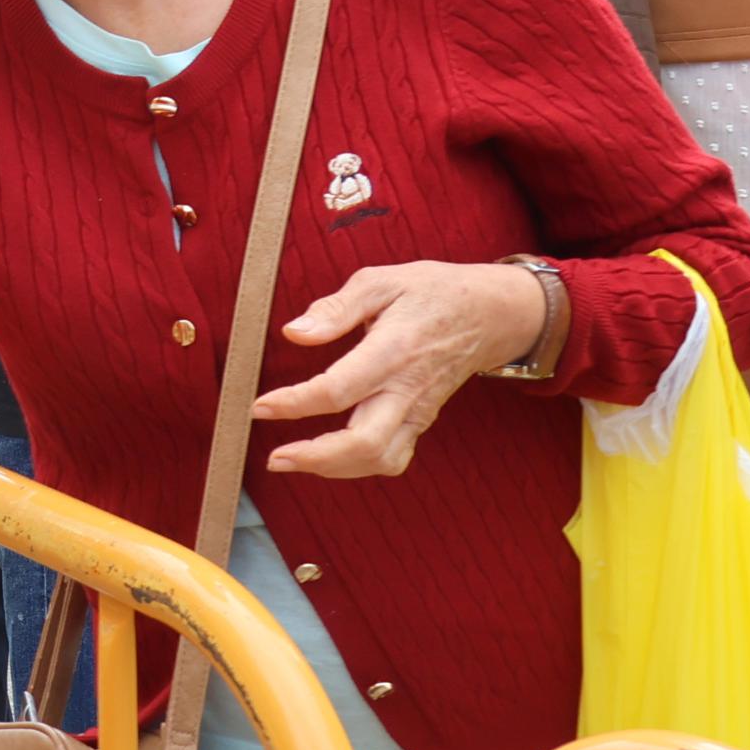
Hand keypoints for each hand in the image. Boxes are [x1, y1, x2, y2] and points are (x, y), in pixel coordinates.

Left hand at [252, 260, 547, 477]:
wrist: (490, 314)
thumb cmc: (431, 292)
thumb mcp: (381, 280)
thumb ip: (335, 308)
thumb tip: (294, 333)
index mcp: (393, 350)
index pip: (339, 389)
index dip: (295, 403)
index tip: (259, 407)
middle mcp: (408, 389)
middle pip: (365, 442)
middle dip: (315, 458)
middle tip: (274, 457)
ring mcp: (419, 411)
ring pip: (380, 459)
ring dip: (334, 469)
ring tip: (292, 461)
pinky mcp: (422, 421)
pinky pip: (393, 457)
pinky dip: (358, 466)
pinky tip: (328, 459)